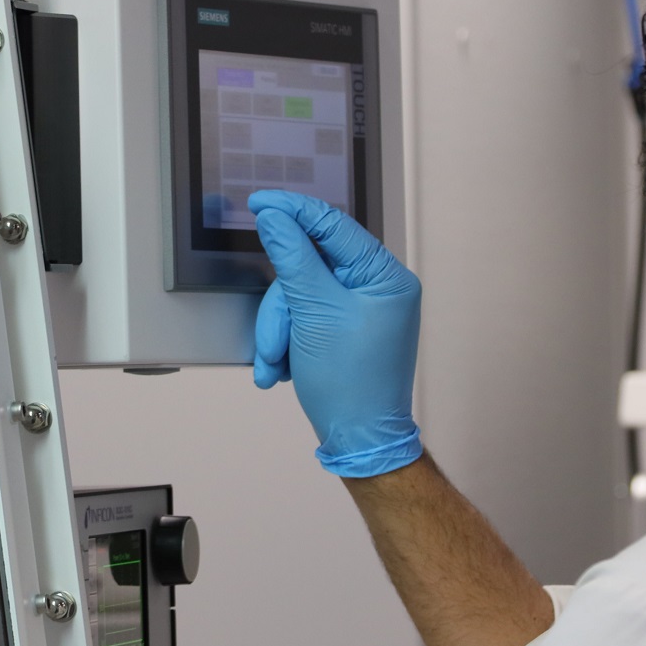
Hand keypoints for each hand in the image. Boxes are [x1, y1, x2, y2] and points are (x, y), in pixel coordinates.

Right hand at [249, 191, 422, 477]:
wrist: (359, 442)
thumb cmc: (351, 384)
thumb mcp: (315, 313)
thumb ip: (293, 258)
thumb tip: (275, 217)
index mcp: (385, 276)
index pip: (333, 226)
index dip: (293, 212)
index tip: (259, 202)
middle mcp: (377, 287)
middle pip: (308, 267)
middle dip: (282, 309)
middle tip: (273, 345)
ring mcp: (360, 310)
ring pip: (299, 296)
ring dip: (280, 332)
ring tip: (276, 366)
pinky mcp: (343, 329)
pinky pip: (304, 317)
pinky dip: (287, 341)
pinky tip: (283, 368)